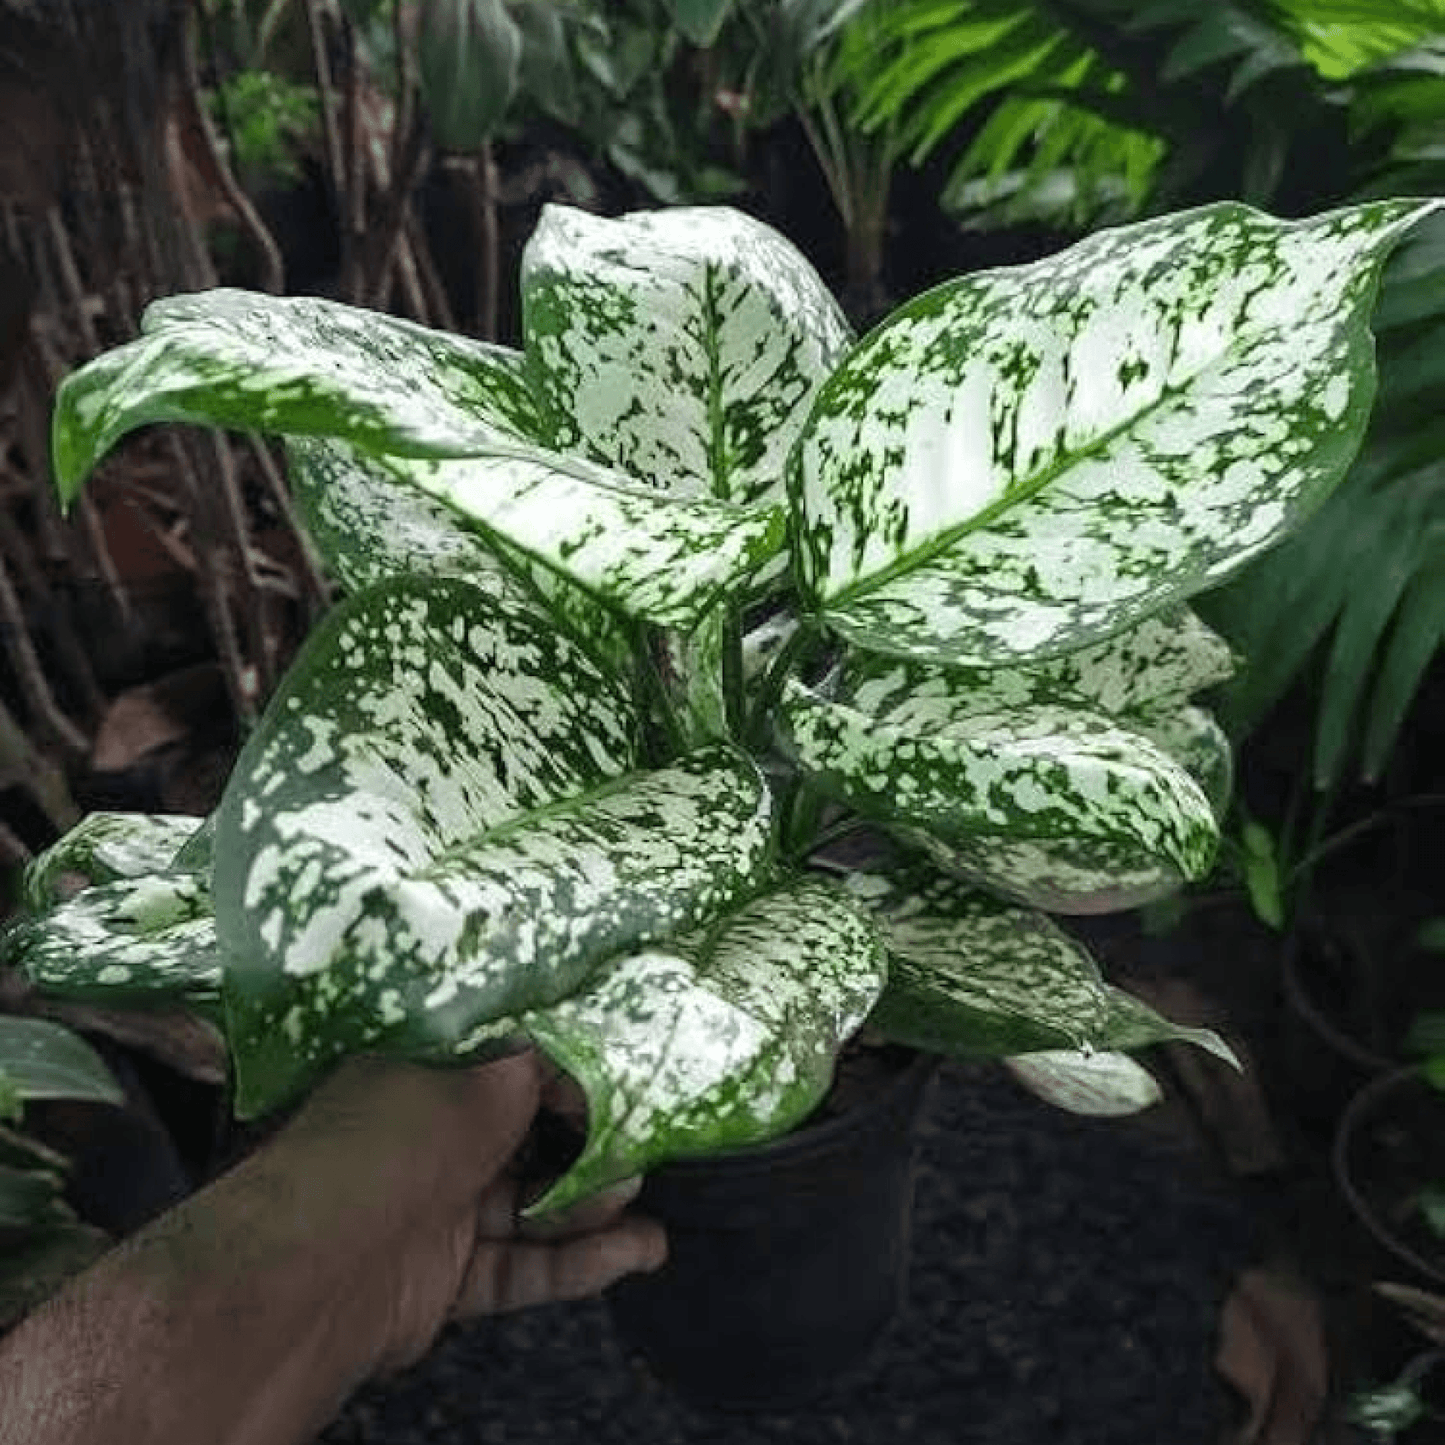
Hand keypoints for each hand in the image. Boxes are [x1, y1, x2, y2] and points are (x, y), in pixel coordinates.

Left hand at [273, 1049, 666, 1376]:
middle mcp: (426, 1140)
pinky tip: (629, 1253)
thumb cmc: (380, 1156)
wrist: (298, 1286)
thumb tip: (570, 1050)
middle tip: (643, 1144)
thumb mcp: (467, 1090)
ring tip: (641, 1205)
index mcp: (419, 1077)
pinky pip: (521, 1266)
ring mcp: (435, 1213)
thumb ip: (529, 1074)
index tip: (621, 1075)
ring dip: (591, 1207)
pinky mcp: (443, 1281)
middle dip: (587, 1144)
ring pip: (530, 1206)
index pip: (505, 1064)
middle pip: (524, 1139)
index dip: (566, 1070)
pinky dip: (575, 1262)